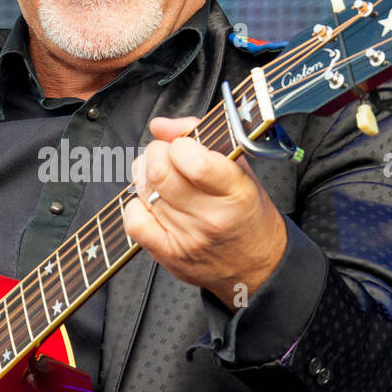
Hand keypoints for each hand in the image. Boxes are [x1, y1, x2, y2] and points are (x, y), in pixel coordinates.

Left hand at [122, 115, 287, 308]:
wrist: (257, 266)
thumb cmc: (247, 214)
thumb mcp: (239, 169)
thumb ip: (202, 137)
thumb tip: (160, 126)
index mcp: (235, 191)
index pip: (192, 159)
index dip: (177, 144)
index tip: (183, 146)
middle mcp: (211, 217)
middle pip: (159, 172)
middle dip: (156, 155)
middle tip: (167, 159)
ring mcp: (188, 238)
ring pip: (144, 192)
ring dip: (148, 180)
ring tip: (166, 183)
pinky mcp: (169, 255)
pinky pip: (134, 220)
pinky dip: (136, 206)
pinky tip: (153, 205)